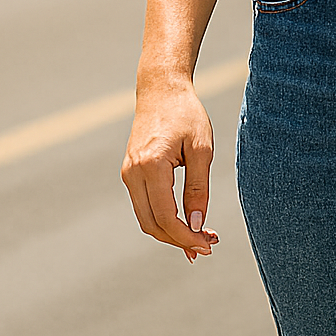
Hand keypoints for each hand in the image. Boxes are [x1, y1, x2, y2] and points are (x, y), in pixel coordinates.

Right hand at [122, 83, 218, 262]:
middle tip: (208, 245)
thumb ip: (198, 188)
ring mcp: (128, 174)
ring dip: (170, 233)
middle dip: (179, 240)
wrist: (161, 90)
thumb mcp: (201, 149)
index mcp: (151, 165)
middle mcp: (133, 173)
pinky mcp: (129, 173)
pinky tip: (184, 223)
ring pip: (146, 219)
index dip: (187, 236)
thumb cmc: (186, 115)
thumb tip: (197, 225)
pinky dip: (162, 219)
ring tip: (200, 237)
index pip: (167, 216)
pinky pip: (144, 206)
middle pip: (152, 224)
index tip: (208, 244)